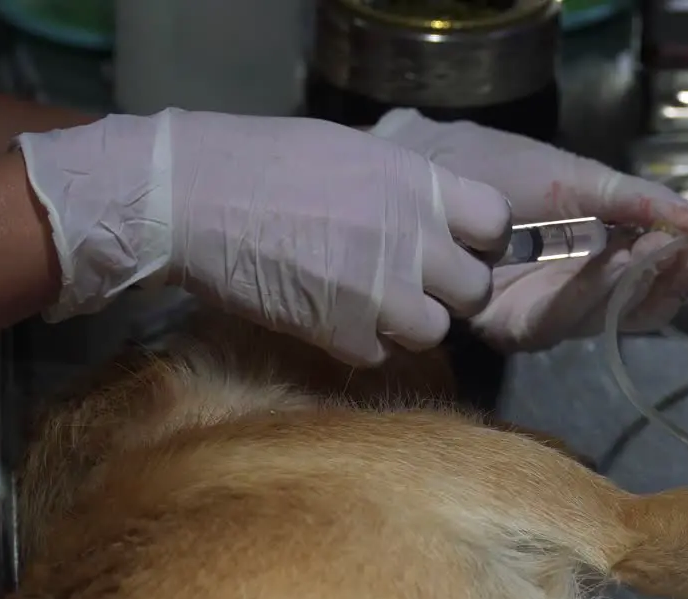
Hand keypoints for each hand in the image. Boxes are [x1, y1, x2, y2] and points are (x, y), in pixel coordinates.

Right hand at [18, 109, 510, 365]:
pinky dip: (362, 344)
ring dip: (411, 324)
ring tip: (374, 305)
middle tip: (419, 284)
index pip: (497, 223)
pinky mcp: (344, 332)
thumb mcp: (354, 154)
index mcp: (417, 185)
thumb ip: (406, 189)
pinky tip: (334, 318)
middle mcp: (412, 239)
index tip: (463, 244)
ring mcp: (381, 290)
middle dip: (453, 292)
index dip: (484, 239)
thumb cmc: (263, 161)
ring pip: (435, 331)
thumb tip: (437, 213)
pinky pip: (381, 355)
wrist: (190, 197)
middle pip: (476, 289)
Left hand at [370, 111, 687, 350]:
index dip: (680, 269)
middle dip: (668, 283)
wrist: (423, 162)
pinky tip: (611, 261)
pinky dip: (584, 293)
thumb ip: (638, 201)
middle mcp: (569, 295)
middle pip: (632, 310)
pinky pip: (551, 321)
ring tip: (658, 251)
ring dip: (633, 287)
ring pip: (599, 320)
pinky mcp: (501, 324)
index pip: (648, 280)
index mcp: (592, 260)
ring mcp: (537, 312)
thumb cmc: (495, 166)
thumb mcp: (579, 177)